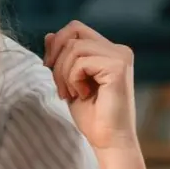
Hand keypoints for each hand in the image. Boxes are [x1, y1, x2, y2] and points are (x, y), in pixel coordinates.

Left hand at [44, 21, 137, 151]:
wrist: (108, 140)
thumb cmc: (91, 114)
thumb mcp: (68, 80)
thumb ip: (62, 57)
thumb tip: (48, 34)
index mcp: (109, 50)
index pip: (75, 28)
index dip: (56, 43)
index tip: (49, 66)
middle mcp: (118, 50)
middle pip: (72, 32)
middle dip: (57, 59)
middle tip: (60, 86)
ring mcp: (120, 56)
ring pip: (73, 47)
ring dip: (63, 73)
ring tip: (70, 93)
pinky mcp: (118, 67)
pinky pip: (80, 62)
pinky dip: (73, 79)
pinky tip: (83, 94)